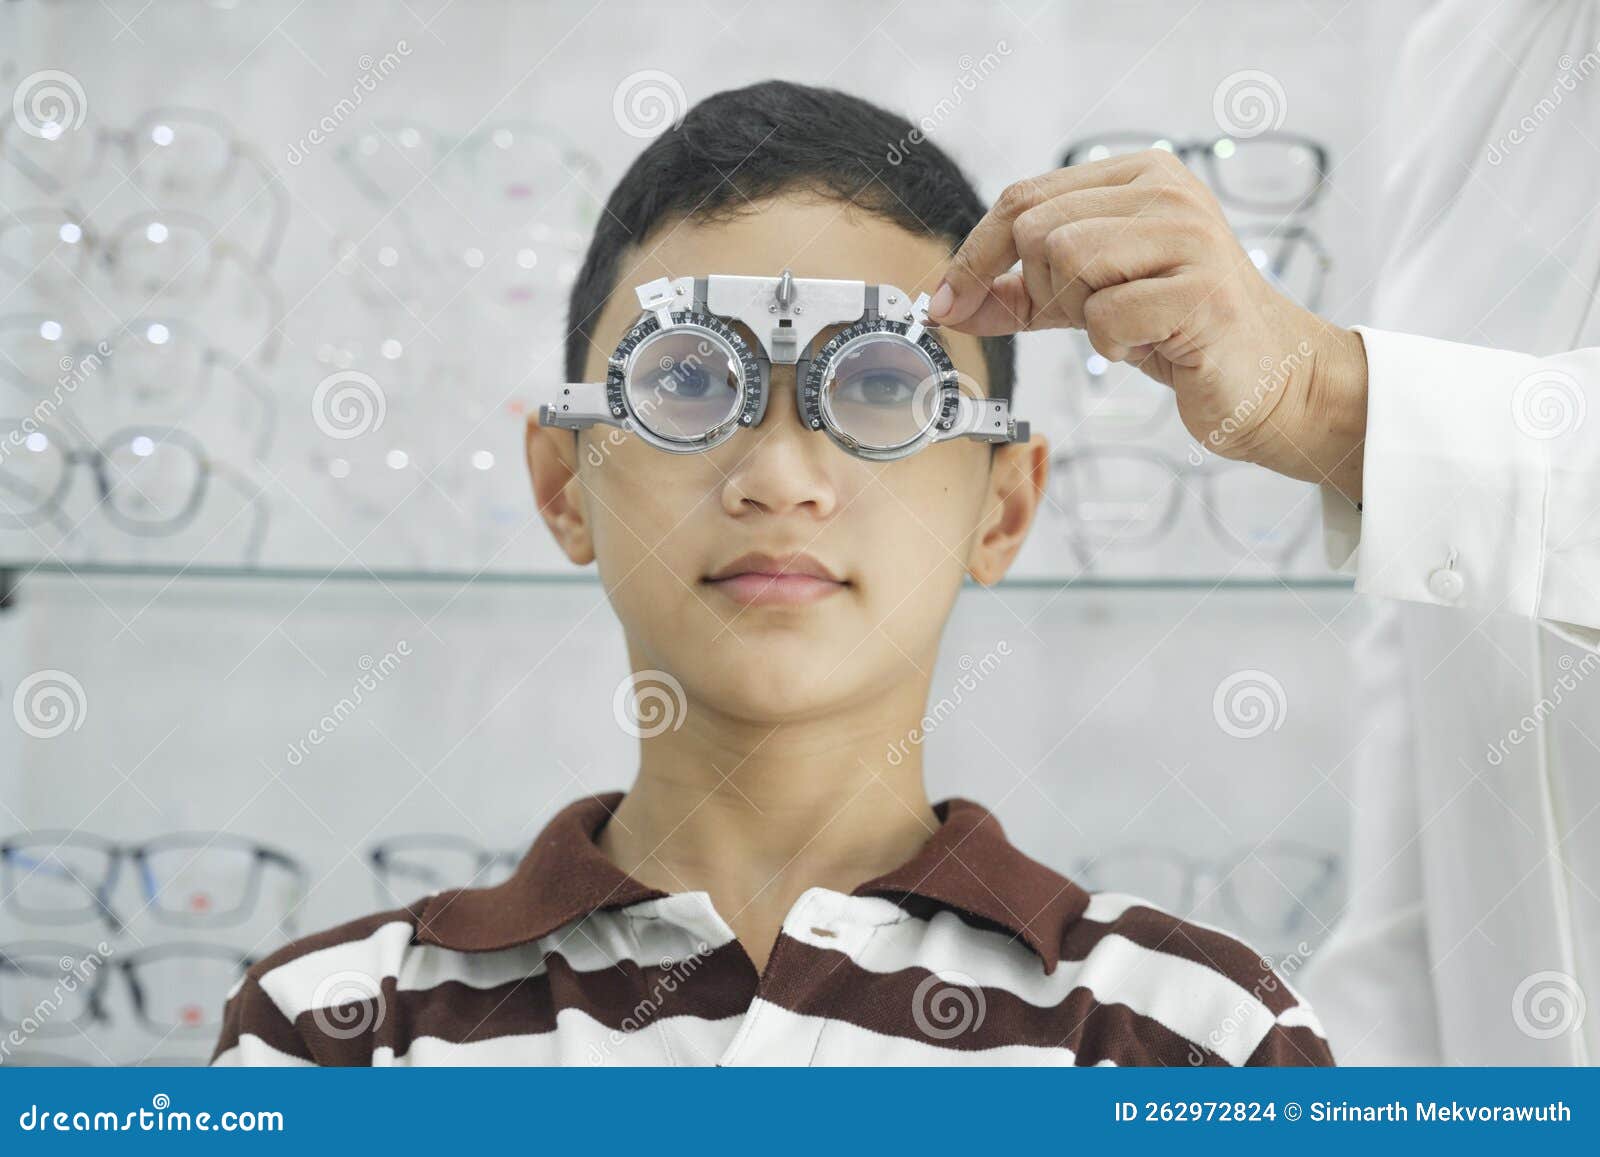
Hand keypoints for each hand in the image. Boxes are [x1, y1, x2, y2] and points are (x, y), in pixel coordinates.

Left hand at [927, 149, 1368, 503]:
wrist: (1264, 377)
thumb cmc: (1173, 331)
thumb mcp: (1084, 301)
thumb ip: (1015, 295)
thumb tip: (940, 304)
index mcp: (1139, 175)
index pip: (1023, 197)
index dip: (974, 254)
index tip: (944, 301)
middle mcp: (1167, 191)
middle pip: (1037, 230)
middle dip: (1040, 288)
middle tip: (1088, 313)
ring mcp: (1189, 238)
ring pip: (1066, 261)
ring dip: (1080, 313)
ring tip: (1127, 324)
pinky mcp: (1201, 293)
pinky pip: (1104, 318)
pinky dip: (1113, 345)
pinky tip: (1153, 344)